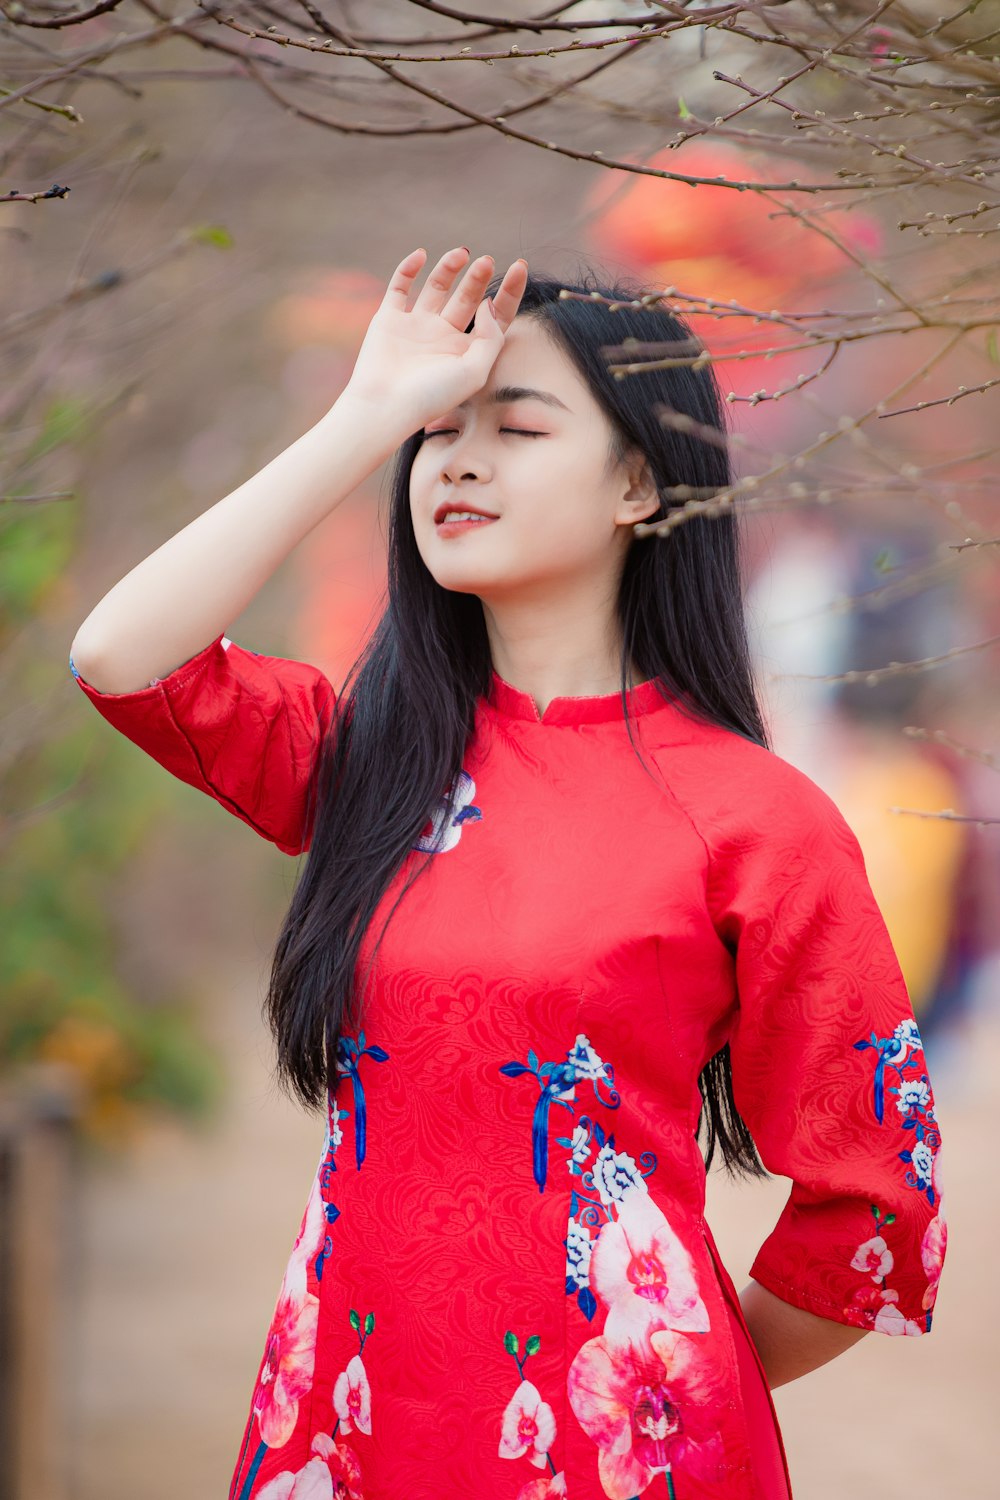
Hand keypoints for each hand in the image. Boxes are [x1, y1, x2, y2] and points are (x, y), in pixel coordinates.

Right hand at [343, 246, 528, 431]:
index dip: (510, 291)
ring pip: (436, 287)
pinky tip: (421, 255)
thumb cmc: (432, 396)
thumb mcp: (475, 371)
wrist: (385, 406)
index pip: (495, 316)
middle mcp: (443, 336)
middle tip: (485, 262)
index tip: (520, 266)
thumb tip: (489, 304)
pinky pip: (399, 287)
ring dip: (449, 267)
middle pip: (467, 298)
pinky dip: (407, 269)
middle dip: (478, 278)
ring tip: (462, 253)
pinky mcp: (389, 320)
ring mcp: (416, 327)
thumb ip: (491, 338)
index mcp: (467, 351)